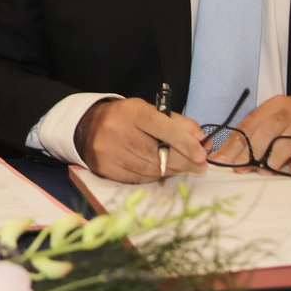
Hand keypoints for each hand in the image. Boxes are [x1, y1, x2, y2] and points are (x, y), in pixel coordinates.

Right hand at [74, 97, 208, 182]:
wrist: (89, 127)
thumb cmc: (126, 118)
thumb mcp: (150, 111)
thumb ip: (178, 123)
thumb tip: (201, 139)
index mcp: (131, 111)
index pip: (162, 128)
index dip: (184, 142)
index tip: (201, 153)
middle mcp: (117, 131)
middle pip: (157, 153)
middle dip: (183, 162)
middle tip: (200, 166)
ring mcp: (109, 152)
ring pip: (150, 169)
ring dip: (171, 171)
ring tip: (183, 168)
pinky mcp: (105, 168)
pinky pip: (138, 178)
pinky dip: (154, 177)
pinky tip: (162, 172)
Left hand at [231, 95, 290, 172]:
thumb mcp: (275, 127)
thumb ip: (251, 139)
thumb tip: (223, 158)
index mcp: (276, 105)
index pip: (252, 122)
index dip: (237, 142)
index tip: (225, 161)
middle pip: (271, 127)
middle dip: (254, 149)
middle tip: (244, 167)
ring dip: (278, 155)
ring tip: (267, 170)